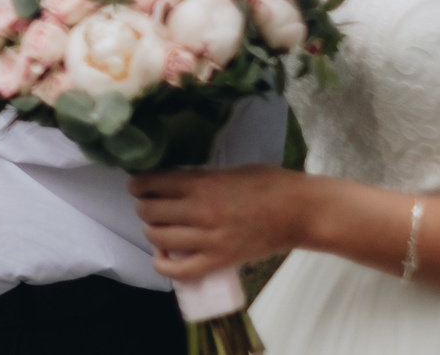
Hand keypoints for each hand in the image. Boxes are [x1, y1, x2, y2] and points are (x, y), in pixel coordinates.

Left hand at [129, 164, 313, 278]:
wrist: (301, 212)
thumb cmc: (270, 184)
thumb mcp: (229, 169)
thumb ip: (200, 176)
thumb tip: (172, 181)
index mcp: (202, 183)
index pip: (151, 183)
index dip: (138, 183)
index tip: (138, 185)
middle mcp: (200, 210)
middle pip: (149, 211)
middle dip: (143, 207)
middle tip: (150, 205)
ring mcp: (210, 238)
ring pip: (158, 237)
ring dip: (151, 231)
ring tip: (158, 227)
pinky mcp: (221, 260)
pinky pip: (181, 270)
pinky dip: (164, 265)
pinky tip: (162, 256)